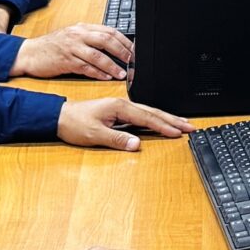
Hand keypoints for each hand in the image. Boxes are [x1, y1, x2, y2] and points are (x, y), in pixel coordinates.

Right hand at [12, 23, 133, 79]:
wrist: (29, 53)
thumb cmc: (52, 46)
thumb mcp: (72, 36)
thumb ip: (90, 38)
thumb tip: (113, 45)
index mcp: (82, 27)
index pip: (109, 31)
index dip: (125, 41)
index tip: (135, 50)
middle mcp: (78, 35)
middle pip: (106, 41)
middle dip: (123, 52)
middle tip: (132, 62)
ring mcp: (72, 47)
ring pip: (98, 55)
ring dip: (112, 66)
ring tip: (122, 73)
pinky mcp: (65, 61)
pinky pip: (85, 67)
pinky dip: (97, 73)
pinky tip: (105, 77)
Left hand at [57, 97, 192, 149]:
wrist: (59, 117)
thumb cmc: (74, 123)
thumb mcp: (95, 135)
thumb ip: (117, 140)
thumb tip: (136, 145)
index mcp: (119, 107)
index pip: (148, 118)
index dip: (164, 126)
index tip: (178, 132)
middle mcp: (123, 105)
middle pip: (153, 112)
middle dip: (173, 120)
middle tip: (190, 126)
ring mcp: (121, 108)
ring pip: (149, 112)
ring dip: (166, 118)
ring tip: (181, 124)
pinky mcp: (118, 112)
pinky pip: (142, 115)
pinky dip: (155, 119)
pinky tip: (161, 123)